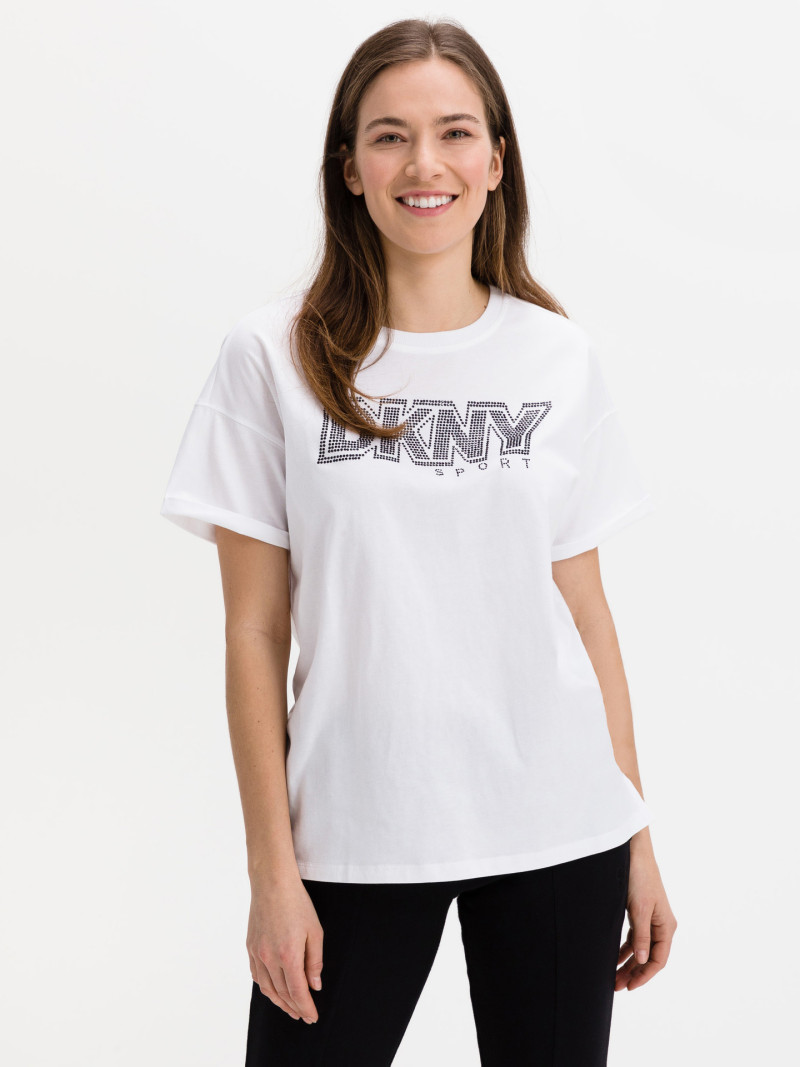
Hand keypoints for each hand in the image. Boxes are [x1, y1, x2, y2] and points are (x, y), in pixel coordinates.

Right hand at [247, 878, 323, 1022]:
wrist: (272, 883)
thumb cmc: (297, 903)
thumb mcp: (314, 931)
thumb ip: (315, 962)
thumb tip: (315, 986)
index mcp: (288, 956)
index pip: (298, 992)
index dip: (306, 1007)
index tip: (313, 1017)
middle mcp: (269, 958)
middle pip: (282, 994)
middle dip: (294, 1008)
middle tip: (304, 1016)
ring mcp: (257, 953)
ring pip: (267, 988)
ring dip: (279, 1002)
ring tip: (290, 1009)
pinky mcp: (250, 947)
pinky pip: (257, 976)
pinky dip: (266, 988)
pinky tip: (274, 991)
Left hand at [616, 846, 677, 990]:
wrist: (633, 852)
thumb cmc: (639, 877)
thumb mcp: (639, 909)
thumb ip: (641, 936)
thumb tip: (643, 960)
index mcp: (666, 926)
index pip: (658, 959)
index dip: (645, 975)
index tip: (630, 987)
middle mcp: (661, 925)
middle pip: (649, 957)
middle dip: (634, 973)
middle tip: (616, 986)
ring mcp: (650, 919)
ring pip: (640, 949)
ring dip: (628, 963)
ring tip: (613, 977)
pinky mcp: (639, 913)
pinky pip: (634, 938)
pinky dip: (625, 949)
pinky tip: (614, 958)